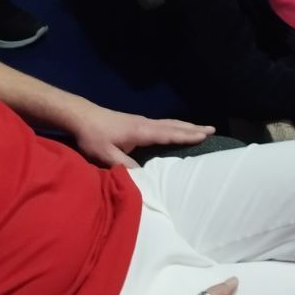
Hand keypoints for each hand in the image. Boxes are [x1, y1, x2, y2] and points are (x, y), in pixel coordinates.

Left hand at [69, 104, 213, 167]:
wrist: (82, 116)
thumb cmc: (94, 135)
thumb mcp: (106, 155)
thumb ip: (124, 165)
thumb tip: (143, 177)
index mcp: (142, 131)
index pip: (169, 134)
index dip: (187, 135)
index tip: (205, 135)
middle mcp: (146, 124)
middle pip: (174, 125)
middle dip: (193, 128)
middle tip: (212, 129)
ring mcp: (142, 121)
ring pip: (169, 123)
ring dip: (186, 126)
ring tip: (200, 128)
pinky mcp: (137, 122)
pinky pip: (163, 124)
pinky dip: (175, 126)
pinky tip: (175, 129)